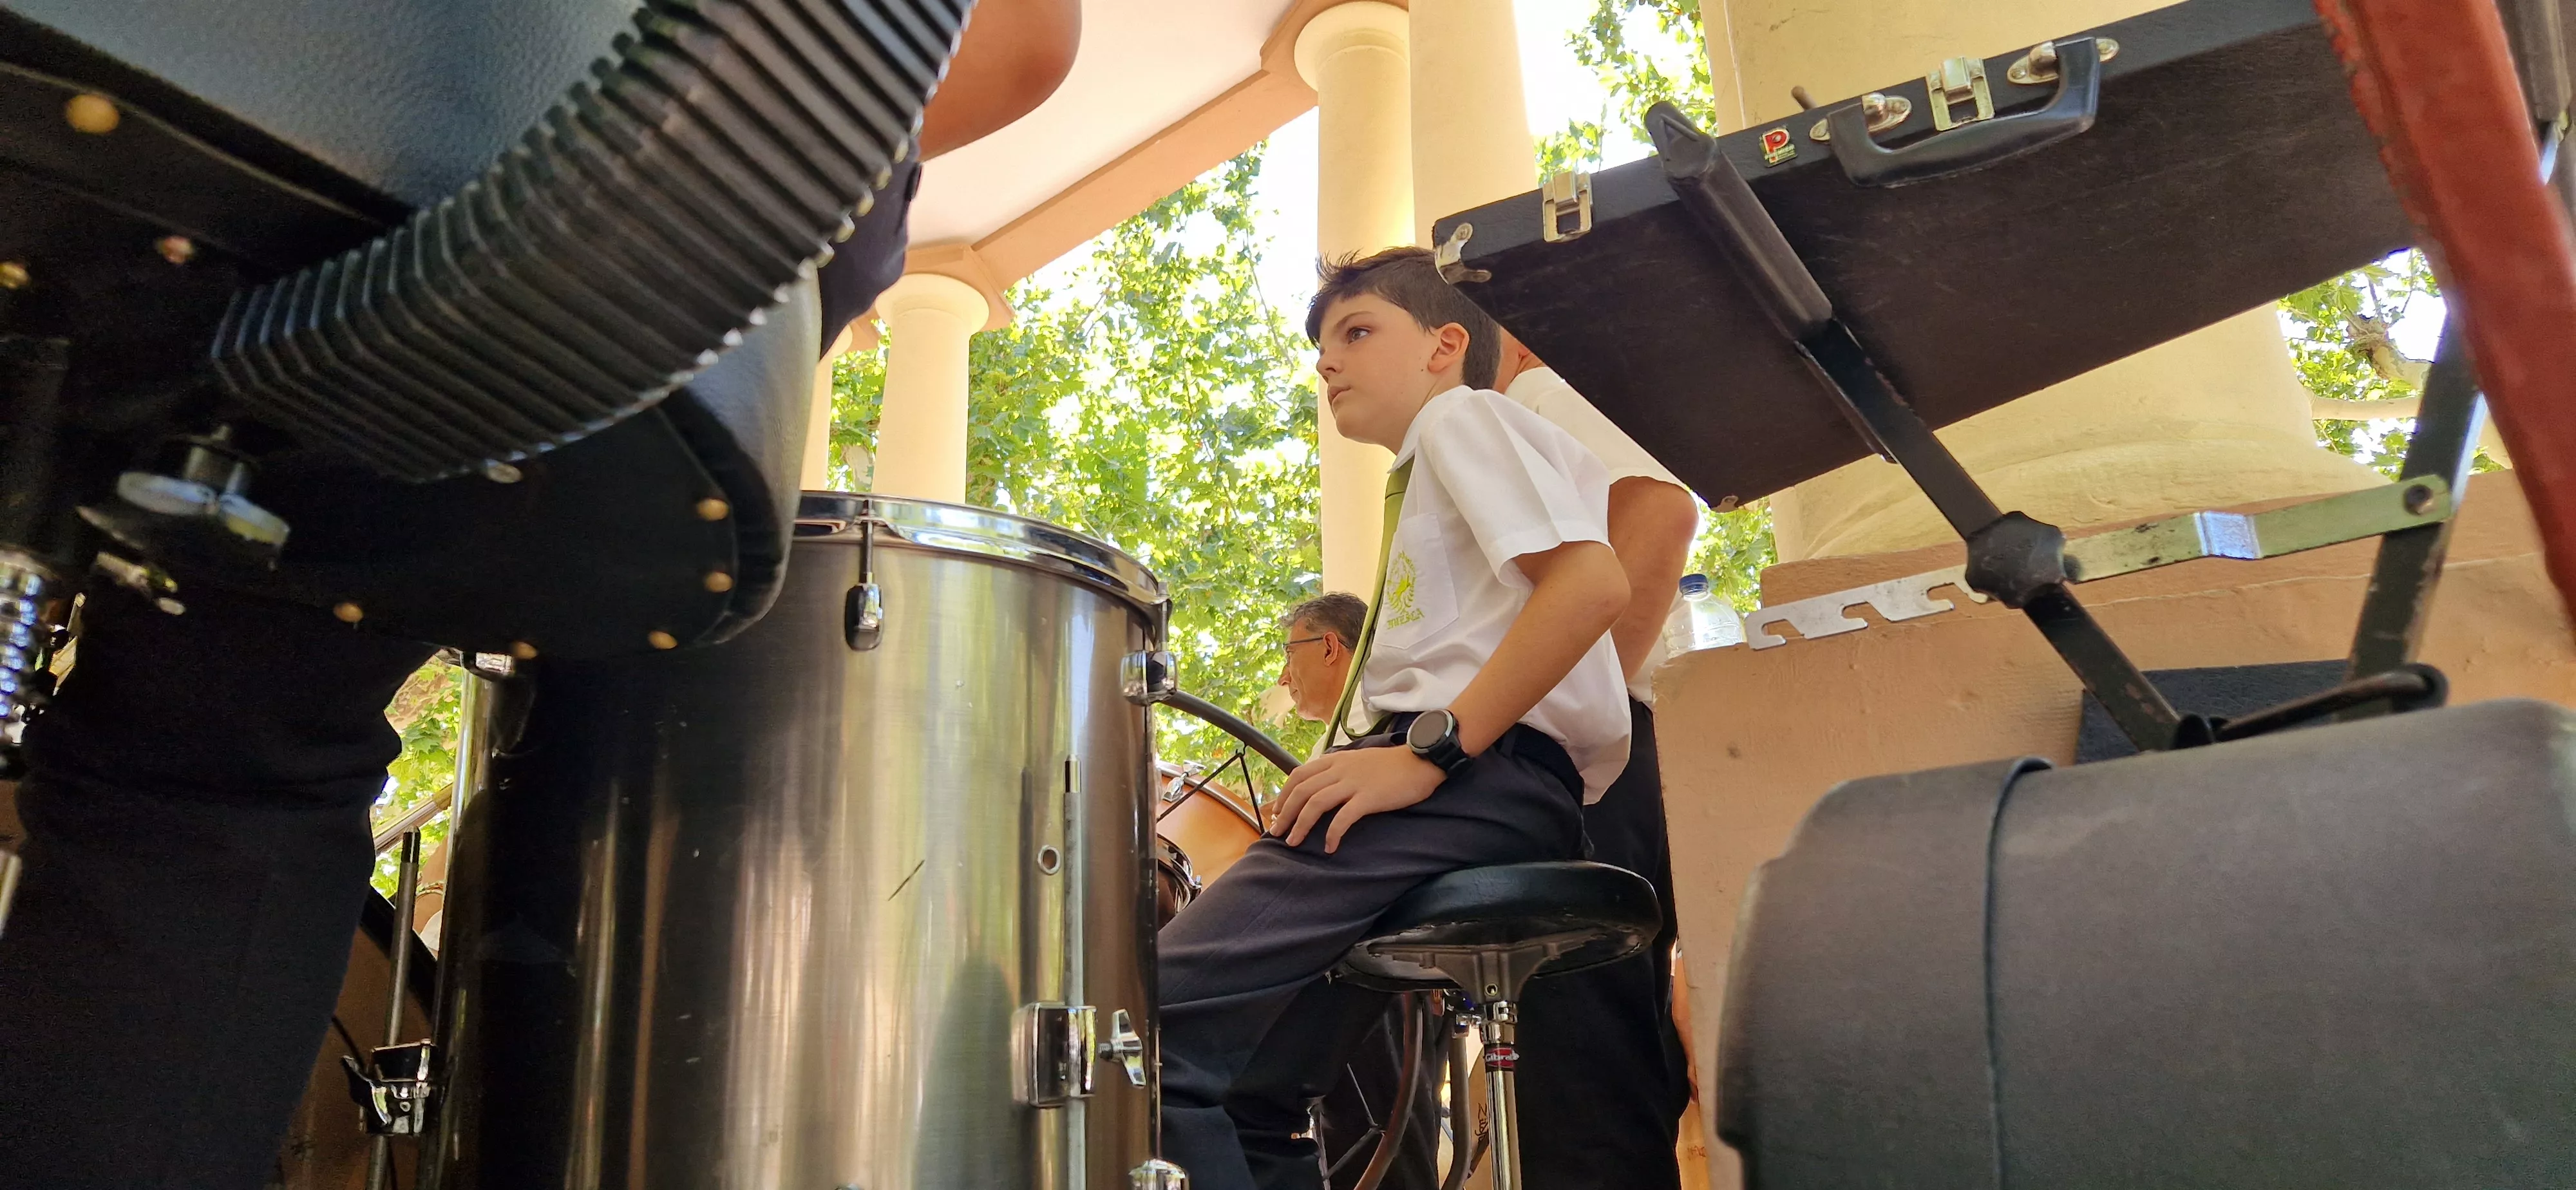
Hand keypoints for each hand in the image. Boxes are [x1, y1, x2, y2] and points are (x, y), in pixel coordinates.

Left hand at [1274, 745, 1446, 852]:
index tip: (1277, 812)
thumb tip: (1322, 786)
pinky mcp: (1369, 798)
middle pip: (1302, 791)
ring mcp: (1353, 783)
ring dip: (1301, 825)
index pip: (1299, 775)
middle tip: (1278, 833)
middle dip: (1285, 814)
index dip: (1284, 795)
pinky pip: (1343, 818)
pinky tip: (1329, 848)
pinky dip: (1333, 834)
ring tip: (1294, 843)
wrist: (1421, 760)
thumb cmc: (1392, 764)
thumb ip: (1339, 770)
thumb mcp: (1358, 760)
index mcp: (1335, 760)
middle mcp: (1340, 770)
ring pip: (1316, 803)